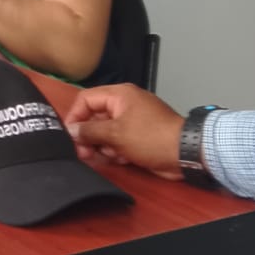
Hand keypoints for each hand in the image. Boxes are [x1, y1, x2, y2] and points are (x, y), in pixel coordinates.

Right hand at [63, 84, 185, 180]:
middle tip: (84, 154)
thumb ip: (89, 131)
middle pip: (94, 117)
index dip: (74, 117)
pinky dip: (117, 151)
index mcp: (119, 95)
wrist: (184, 153)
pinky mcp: (138, 136)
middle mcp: (124, 104)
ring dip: (104, 146)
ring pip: (105, 132)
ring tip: (111, 156)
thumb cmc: (149, 137)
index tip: (70, 136)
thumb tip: (71, 130)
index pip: (86, 99)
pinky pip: (118, 141)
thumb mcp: (115, 134)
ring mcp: (132, 120)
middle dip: (89, 137)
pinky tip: (123, 159)